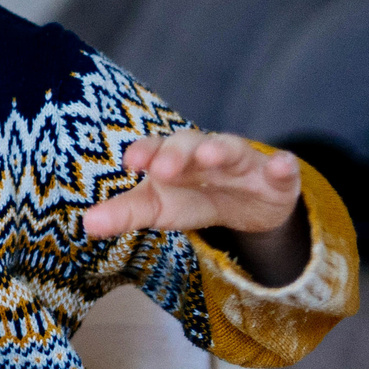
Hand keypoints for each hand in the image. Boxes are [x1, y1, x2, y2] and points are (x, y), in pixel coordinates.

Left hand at [84, 130, 312, 285]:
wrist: (247, 206)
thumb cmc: (192, 197)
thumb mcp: (158, 208)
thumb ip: (124, 213)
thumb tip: (86, 225)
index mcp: (171, 157)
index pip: (154, 148)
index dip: (144, 152)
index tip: (130, 163)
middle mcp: (204, 152)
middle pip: (189, 143)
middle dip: (176, 152)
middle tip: (163, 168)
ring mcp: (242, 162)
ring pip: (231, 148)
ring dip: (220, 150)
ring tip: (212, 156)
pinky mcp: (276, 177)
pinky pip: (281, 167)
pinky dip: (282, 165)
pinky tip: (282, 165)